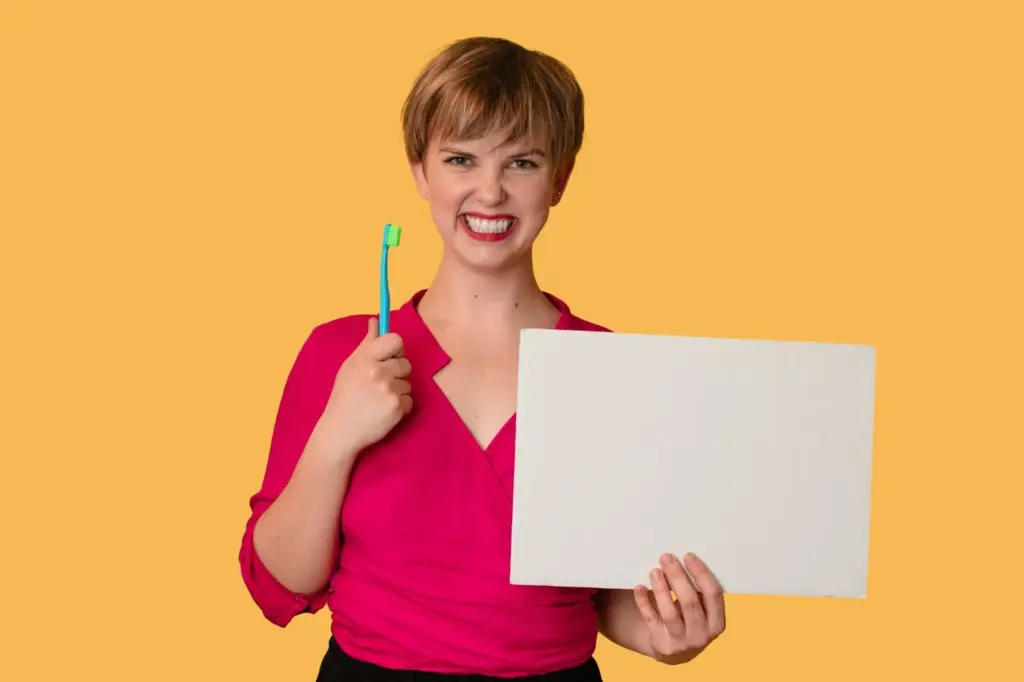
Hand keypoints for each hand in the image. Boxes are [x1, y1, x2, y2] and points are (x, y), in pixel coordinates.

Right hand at [316, 316, 412, 458]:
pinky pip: (409, 400)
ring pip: (408, 383)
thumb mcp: (350, 366)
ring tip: (378, 399)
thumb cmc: (345, 395)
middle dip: (396, 373)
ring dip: (398, 390)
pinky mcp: (397, 408)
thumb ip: (367, 343)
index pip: (396, 340)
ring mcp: (389, 391)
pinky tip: (384, 410)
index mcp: (366, 358)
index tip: (389, 357)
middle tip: (379, 384)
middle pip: (406, 363)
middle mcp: (378, 372)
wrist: (341, 430)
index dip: (395, 349)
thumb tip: (376, 320)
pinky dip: (400, 406)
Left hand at [634, 553, 725, 664]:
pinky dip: (644, 602)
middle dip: (677, 577)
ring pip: (670, 613)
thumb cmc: (690, 619)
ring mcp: (681, 641)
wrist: (676, 651)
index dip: (701, 573)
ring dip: (661, 589)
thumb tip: (683, 558)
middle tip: (666, 557)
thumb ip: (698, 591)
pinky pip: (651, 619)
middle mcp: (701, 634)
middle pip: (690, 602)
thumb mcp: (702, 610)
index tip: (688, 556)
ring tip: (654, 571)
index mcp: (716, 622)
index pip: (713, 594)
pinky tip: (639, 587)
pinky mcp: (661, 643)